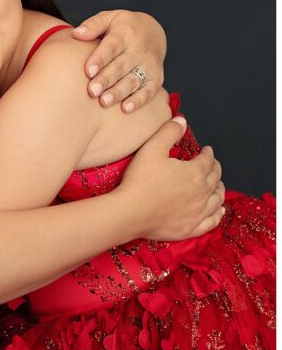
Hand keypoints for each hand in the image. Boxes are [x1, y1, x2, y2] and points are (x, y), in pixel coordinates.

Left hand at [71, 10, 166, 112]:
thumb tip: (75, 34)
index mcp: (125, 33)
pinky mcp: (156, 78)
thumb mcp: (110, 18)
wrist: (154, 32)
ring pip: (133, 80)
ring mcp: (149, 65)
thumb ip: (93, 25)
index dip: (100, 59)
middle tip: (92, 91)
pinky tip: (125, 108)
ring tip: (104, 101)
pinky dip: (138, 100)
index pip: (111, 47)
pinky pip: (149, 91)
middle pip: (121, 66)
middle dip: (106, 79)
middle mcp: (139, 49)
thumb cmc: (124, 27)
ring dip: (119, 92)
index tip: (88, 71)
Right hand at [121, 117, 224, 240]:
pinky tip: (219, 210)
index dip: (208, 153)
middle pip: (215, 179)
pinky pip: (211, 222)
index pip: (208, 160)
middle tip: (212, 165)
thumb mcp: (152, 148)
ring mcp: (198, 213)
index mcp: (195, 173)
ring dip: (219, 189)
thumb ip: (169, 132)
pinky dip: (218, 214)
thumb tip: (182, 120)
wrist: (130, 212)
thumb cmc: (140, 179)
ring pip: (217, 199)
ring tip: (217, 184)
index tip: (207, 150)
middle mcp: (201, 193)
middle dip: (215, 169)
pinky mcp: (191, 228)